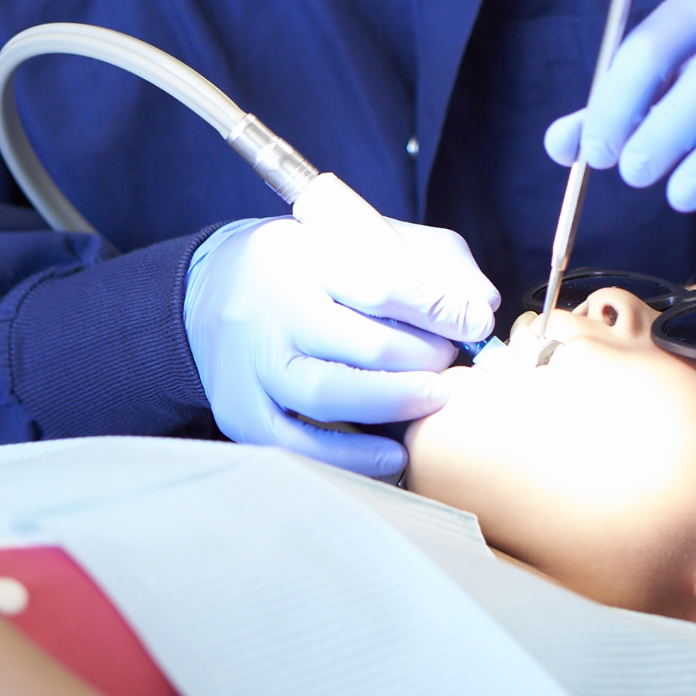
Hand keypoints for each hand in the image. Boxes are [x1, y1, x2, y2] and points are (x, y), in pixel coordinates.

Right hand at [184, 174, 497, 477]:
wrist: (214, 289)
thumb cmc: (311, 266)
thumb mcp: (364, 239)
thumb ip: (429, 263)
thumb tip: (480, 310)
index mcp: (303, 254)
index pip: (378, 281)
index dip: (434, 307)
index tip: (473, 323)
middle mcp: (271, 308)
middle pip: (360, 342)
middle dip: (422, 358)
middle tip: (450, 362)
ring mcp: (251, 364)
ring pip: (327, 394)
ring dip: (395, 403)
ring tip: (433, 398)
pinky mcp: (240, 411)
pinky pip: (298, 445)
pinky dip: (350, 457)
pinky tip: (391, 454)